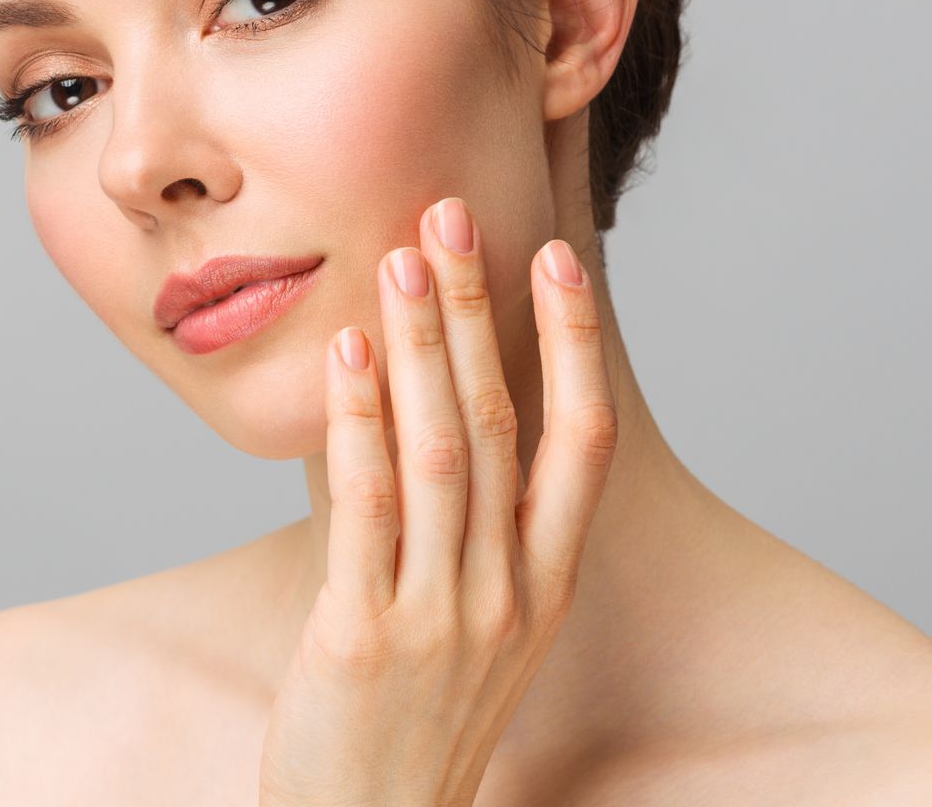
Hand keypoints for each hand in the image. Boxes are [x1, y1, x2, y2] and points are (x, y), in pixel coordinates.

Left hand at [257, 198, 619, 806]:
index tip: (556, 256)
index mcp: (546, 585)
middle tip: (448, 215)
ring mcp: (443, 615)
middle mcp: (508, 593)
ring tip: (398, 258)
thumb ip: (477, 530)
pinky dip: (360, 420)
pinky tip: (348, 354)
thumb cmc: (417, 716)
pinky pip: (366, 506)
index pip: (583, 442)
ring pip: (442, 450)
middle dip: (476, 311)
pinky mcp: (366, 635)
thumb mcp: (479, 626)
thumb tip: (448, 409)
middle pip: (503, 423)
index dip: (573, 344)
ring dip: (422, 344)